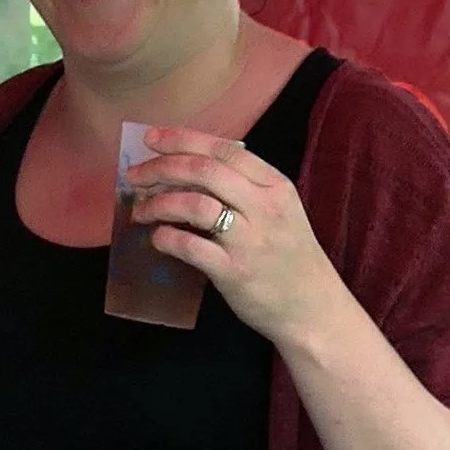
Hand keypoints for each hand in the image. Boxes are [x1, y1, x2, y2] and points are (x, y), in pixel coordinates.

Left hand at [129, 126, 349, 347]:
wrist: (314, 311)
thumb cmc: (289, 257)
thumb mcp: (279, 209)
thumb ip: (244, 185)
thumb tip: (188, 162)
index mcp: (275, 186)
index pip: (223, 150)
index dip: (182, 139)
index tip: (151, 138)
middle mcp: (264, 207)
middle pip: (203, 170)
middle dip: (161, 167)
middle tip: (135, 176)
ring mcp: (250, 240)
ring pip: (193, 204)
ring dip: (157, 203)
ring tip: (141, 211)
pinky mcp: (234, 272)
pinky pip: (189, 246)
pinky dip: (165, 237)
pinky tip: (158, 238)